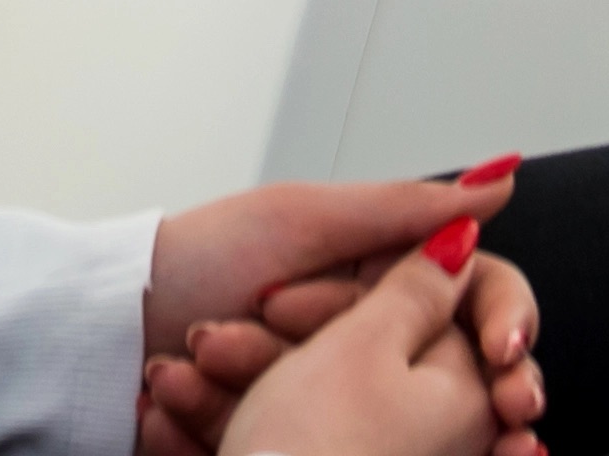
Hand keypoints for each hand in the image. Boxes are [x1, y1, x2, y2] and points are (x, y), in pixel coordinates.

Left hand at [142, 173, 539, 455]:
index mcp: (378, 278)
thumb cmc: (192, 260)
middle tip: (336, 377)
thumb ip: (405, 209)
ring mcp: (320, 397)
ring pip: (364, 422)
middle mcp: (359, 338)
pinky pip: (298, 443)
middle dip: (384, 377)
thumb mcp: (302, 220)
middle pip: (429, 373)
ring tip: (205, 351)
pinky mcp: (278, 439)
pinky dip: (228, 427)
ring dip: (268, 384)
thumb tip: (500, 180)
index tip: (507, 361)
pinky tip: (180, 395)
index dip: (502, 332)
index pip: (471, 305)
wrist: (101, 327)